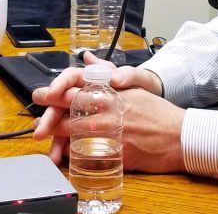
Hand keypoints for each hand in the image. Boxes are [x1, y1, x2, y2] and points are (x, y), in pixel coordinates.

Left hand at [32, 52, 184, 172]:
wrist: (179, 135)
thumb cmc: (156, 111)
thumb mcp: (133, 86)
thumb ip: (106, 72)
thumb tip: (86, 58)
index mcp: (110, 91)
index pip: (76, 86)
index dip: (55, 91)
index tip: (41, 95)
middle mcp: (109, 108)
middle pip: (70, 110)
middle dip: (50, 118)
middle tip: (37, 126)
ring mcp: (112, 130)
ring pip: (76, 134)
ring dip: (59, 140)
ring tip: (49, 146)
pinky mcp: (116, 152)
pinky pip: (91, 155)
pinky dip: (78, 156)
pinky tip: (71, 159)